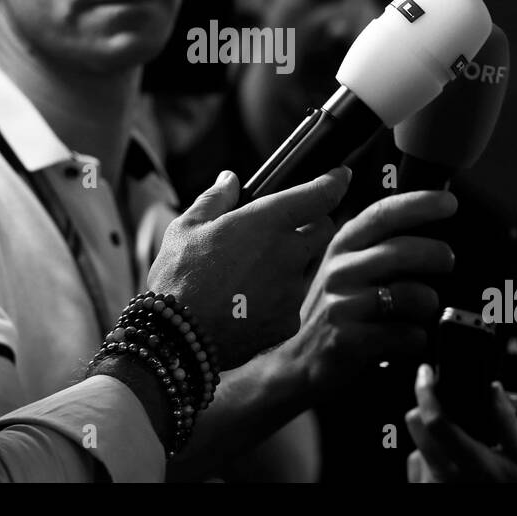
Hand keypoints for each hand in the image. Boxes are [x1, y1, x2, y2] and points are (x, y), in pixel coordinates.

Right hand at [148, 167, 348, 370]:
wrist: (175, 339)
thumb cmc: (179, 276)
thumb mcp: (187, 227)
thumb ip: (216, 199)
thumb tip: (230, 180)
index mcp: (267, 222)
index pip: (320, 196)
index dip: (335, 182)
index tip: (341, 176)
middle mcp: (289, 253)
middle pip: (324, 230)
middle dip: (312, 224)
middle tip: (284, 229)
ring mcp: (292, 291)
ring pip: (307, 268)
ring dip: (292, 263)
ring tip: (253, 272)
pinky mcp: (288, 321)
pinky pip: (292, 302)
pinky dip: (278, 298)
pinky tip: (247, 301)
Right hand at [281, 190, 456, 397]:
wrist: (295, 360)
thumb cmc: (332, 310)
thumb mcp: (342, 268)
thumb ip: (374, 245)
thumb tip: (424, 224)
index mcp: (342, 246)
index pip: (382, 215)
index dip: (418, 204)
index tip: (449, 202)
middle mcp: (340, 271)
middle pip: (399, 251)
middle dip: (434, 253)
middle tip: (448, 260)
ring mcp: (342, 305)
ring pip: (408, 294)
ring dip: (429, 302)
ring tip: (425, 308)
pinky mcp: (349, 340)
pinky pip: (404, 334)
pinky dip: (416, 337)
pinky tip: (409, 337)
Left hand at [405, 365, 516, 481]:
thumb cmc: (514, 494)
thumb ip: (507, 424)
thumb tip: (495, 390)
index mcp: (472, 465)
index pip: (436, 422)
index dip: (425, 391)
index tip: (426, 373)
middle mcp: (442, 478)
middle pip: (413, 425)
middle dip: (426, 411)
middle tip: (449, 417)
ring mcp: (426, 488)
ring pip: (415, 448)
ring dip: (432, 446)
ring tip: (460, 459)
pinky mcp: (417, 491)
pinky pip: (415, 470)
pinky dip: (428, 466)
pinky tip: (451, 476)